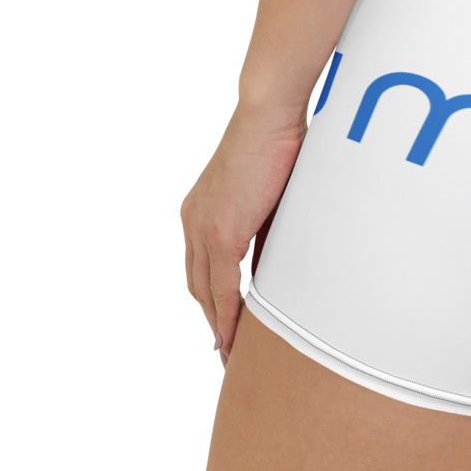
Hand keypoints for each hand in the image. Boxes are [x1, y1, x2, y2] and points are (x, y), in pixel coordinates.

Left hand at [181, 101, 306, 360]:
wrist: (269, 116)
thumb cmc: (277, 145)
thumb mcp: (270, 199)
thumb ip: (266, 233)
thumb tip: (277, 260)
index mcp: (201, 212)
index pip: (201, 269)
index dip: (211, 302)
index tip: (222, 330)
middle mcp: (194, 221)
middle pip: (197, 286)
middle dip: (211, 321)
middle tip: (226, 352)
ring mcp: (203, 226)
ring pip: (205, 292)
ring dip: (217, 326)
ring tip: (231, 354)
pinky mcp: (221, 231)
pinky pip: (222, 286)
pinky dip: (226, 316)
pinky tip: (232, 337)